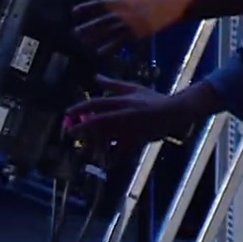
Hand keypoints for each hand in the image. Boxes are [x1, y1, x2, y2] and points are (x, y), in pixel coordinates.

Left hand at [63, 77, 215, 148]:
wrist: (176, 111)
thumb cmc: (153, 99)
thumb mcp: (132, 88)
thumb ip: (112, 84)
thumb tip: (95, 77)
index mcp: (121, 100)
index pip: (96, 103)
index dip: (80, 108)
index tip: (67, 113)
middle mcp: (124, 114)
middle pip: (98, 122)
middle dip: (82, 128)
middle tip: (70, 133)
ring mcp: (131, 128)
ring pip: (108, 139)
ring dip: (95, 145)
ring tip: (84, 151)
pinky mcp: (139, 139)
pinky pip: (123, 152)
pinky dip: (114, 158)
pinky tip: (106, 164)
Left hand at [72, 0, 192, 54]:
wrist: (167, 7)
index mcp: (118, 1)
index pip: (98, 4)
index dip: (85, 8)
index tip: (73, 12)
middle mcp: (121, 14)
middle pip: (100, 21)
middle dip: (87, 27)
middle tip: (75, 33)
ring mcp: (128, 25)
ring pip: (108, 34)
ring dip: (95, 38)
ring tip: (83, 43)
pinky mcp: (135, 35)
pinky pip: (120, 43)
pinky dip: (110, 48)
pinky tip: (100, 52)